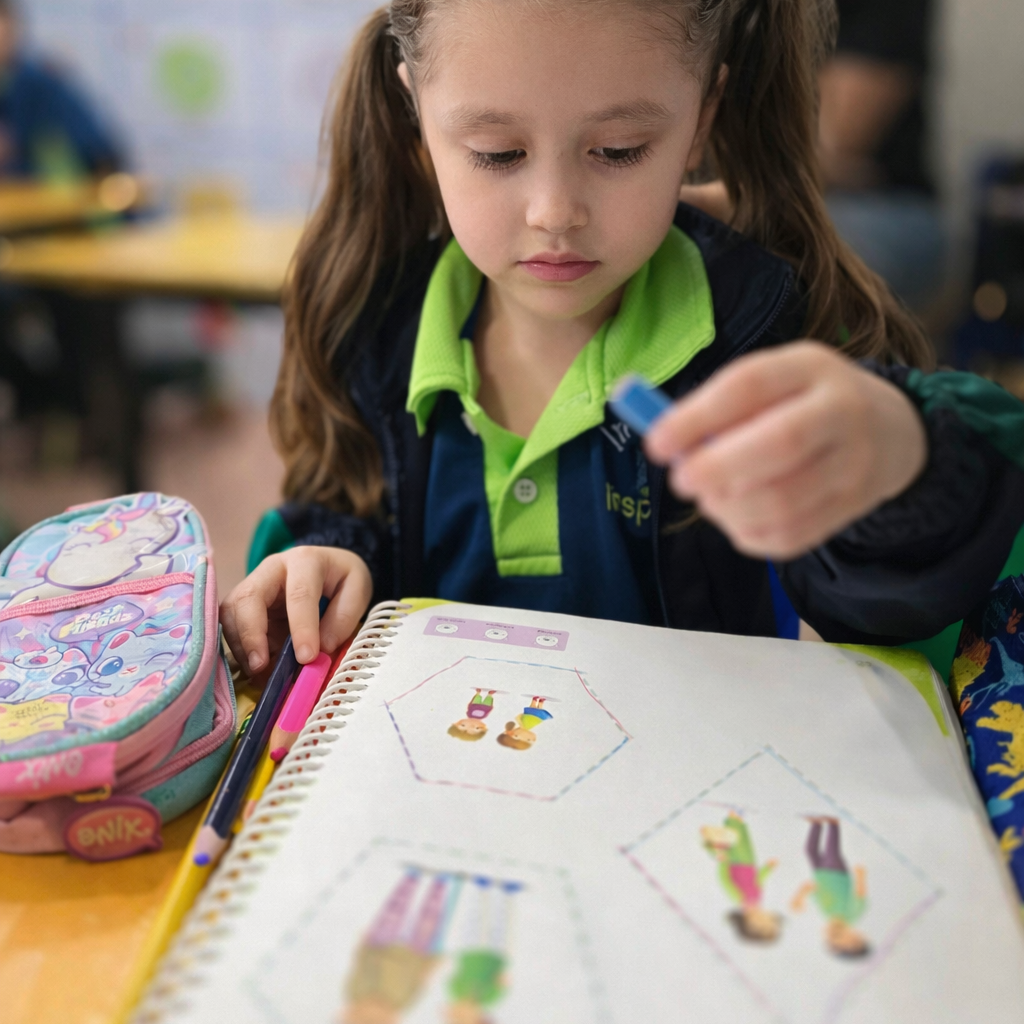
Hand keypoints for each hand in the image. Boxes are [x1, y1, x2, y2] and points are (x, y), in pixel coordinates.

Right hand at [220, 546, 372, 673]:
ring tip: (259, 672)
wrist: (326, 566)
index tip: (306, 657)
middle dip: (251, 634)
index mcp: (305, 561)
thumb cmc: (340, 577)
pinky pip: (230, 626)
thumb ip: (344, 616)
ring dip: (240, 645)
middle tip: (262, 666)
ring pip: (231, 612)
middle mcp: (271, 569)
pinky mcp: (243, 604)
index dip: (301, 627)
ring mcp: (252, 585)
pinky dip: (239, 649)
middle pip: (249, 597)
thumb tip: (322, 648)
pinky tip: (255, 667)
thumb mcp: (357, 587)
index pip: (299, 594)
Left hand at [644, 342, 927, 559]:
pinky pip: (790, 536)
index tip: (656, 443)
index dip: (697, 417)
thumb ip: (719, 406)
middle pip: (780, 444)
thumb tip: (660, 435)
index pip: (750, 386)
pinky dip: (748, 533)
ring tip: (710, 498)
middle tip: (681, 480)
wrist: (891, 431)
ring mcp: (854, 465)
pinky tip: (737, 517)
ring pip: (783, 501)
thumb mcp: (771, 382)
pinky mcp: (852, 508)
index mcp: (809, 367)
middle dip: (716, 468)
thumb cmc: (802, 403)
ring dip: (729, 508)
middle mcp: (841, 411)